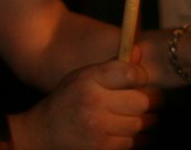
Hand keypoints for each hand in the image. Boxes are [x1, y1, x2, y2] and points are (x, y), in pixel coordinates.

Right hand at [13, 57, 157, 149]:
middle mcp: (94, 103)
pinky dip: (129, 137)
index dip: (141, 76)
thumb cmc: (68, 99)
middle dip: (145, 101)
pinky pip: (130, 142)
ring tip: (130, 115)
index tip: (140, 79)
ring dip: (139, 121)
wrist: (45, 132)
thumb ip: (112, 66)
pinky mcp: (101, 149)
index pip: (130, 74)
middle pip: (141, 101)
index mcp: (89, 79)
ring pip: (138, 124)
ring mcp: (97, 129)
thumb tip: (140, 51)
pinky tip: (120, 130)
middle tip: (142, 100)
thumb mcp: (84, 75)